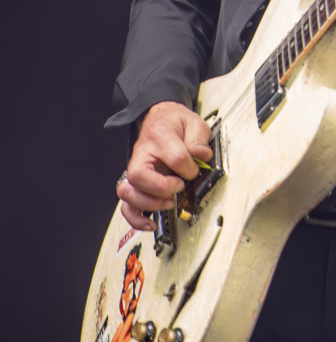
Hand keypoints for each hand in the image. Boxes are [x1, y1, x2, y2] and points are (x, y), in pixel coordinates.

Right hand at [117, 102, 212, 230]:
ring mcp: (135, 169)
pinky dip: (136, 218)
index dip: (190, 168)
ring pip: (128, 192)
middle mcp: (142, 153)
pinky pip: (127, 205)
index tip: (195, 169)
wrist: (160, 118)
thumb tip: (202, 157)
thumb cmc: (175, 123)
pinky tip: (150, 223)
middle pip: (139, 176)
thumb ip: (199, 140)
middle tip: (179, 186)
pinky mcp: (134, 182)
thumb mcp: (194, 123)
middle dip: (163, 188)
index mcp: (159, 135)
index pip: (175, 157)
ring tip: (168, 202)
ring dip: (149, 203)